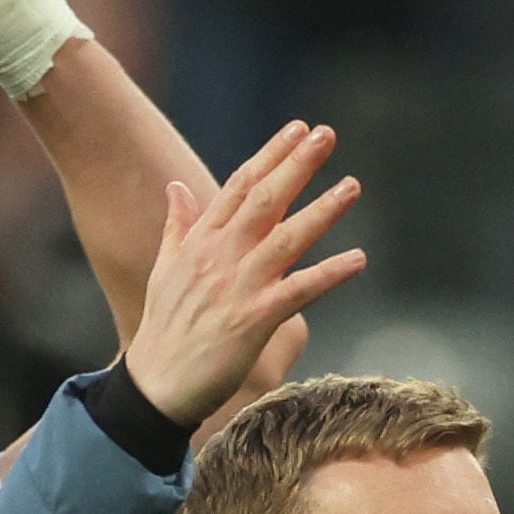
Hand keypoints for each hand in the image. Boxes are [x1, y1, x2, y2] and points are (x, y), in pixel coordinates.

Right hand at [125, 123, 365, 427]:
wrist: (155, 385)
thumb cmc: (164, 330)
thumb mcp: (163, 270)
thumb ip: (177, 227)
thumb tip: (176, 186)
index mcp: (201, 241)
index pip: (240, 186)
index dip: (271, 155)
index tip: (296, 129)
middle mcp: (219, 256)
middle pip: (265, 200)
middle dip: (297, 165)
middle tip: (326, 134)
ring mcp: (238, 286)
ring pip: (286, 238)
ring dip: (322, 210)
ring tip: (352, 186)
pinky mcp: (254, 320)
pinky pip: (299, 290)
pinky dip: (330, 273)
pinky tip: (358, 259)